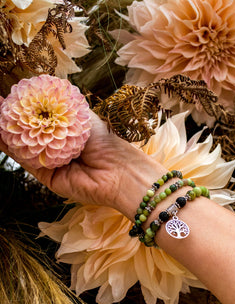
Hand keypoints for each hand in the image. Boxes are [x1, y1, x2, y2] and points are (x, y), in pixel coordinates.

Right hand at [0, 111, 165, 219]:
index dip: (24, 107)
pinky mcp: (47, 177)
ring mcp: (50, 163)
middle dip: (12, 119)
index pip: (40, 118)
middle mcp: (57, 147)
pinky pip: (26, 161)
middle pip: (28, 132)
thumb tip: (42, 90)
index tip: (8, 95)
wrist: (118, 172)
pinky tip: (0, 133)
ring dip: (6, 132)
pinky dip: (11, 147)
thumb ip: (62, 106)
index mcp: (66, 132)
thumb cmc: (106, 142)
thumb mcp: (82, 117)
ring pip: (23, 146)